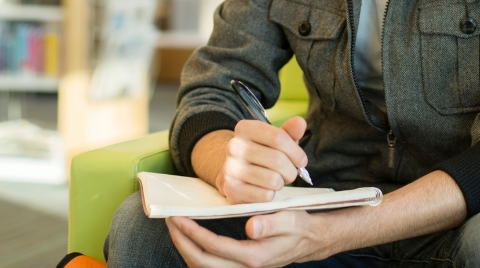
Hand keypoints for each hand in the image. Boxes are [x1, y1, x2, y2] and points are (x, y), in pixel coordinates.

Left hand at [167, 210, 326, 267]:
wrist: (309, 240)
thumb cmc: (299, 226)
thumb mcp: (291, 219)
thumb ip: (270, 223)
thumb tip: (250, 227)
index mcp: (254, 256)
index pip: (215, 248)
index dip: (194, 234)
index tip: (180, 218)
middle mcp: (245, 267)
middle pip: (202, 263)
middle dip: (182, 242)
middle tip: (170, 221)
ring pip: (203, 267)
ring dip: (186, 248)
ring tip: (176, 227)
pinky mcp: (239, 266)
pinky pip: (210, 265)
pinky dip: (195, 253)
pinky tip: (191, 237)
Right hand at [217, 116, 307, 203]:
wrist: (234, 173)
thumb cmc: (260, 154)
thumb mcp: (274, 139)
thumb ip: (289, 131)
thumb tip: (300, 122)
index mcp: (245, 128)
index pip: (278, 138)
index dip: (296, 152)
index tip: (301, 160)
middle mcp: (234, 146)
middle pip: (278, 160)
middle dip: (291, 170)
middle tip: (289, 172)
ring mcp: (231, 168)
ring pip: (274, 179)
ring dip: (281, 182)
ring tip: (276, 179)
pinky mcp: (232, 189)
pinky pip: (265, 195)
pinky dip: (270, 195)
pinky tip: (263, 188)